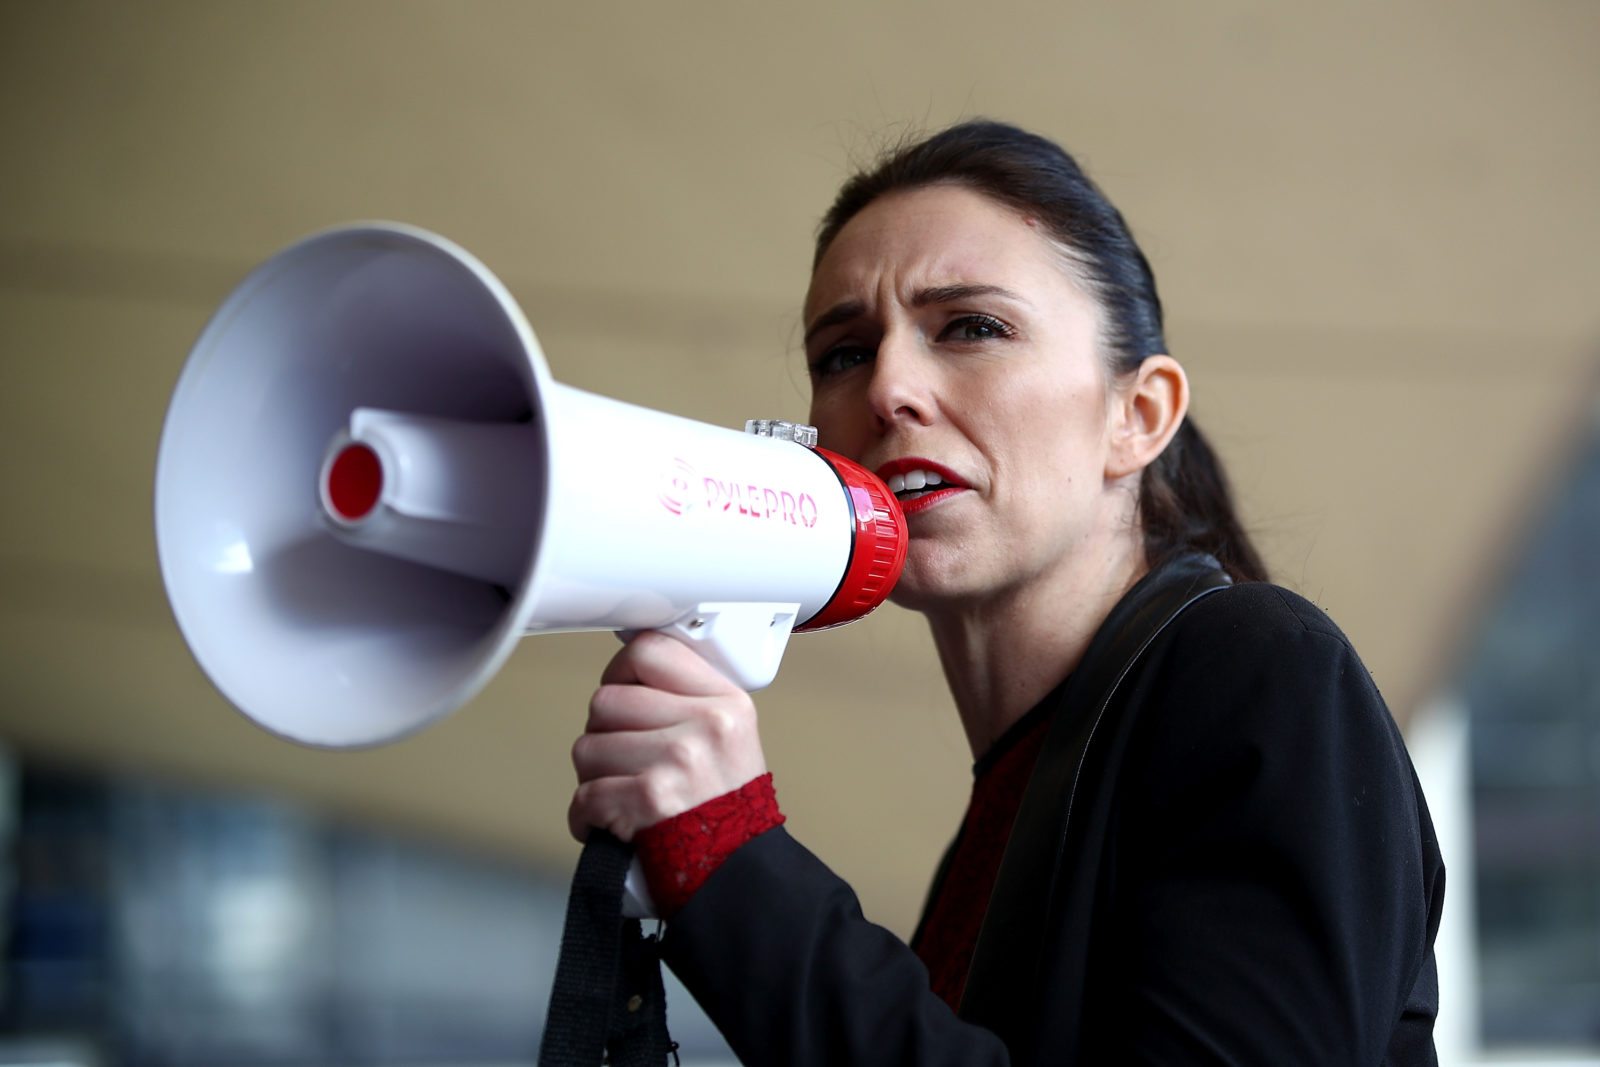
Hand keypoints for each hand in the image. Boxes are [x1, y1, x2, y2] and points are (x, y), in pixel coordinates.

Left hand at [568, 630, 767, 843]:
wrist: (738, 873)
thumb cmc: (728, 812)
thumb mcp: (731, 737)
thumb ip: (688, 701)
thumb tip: (627, 677)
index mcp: (726, 703)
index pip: (650, 651)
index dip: (621, 671)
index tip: (621, 691)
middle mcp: (705, 725)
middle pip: (606, 701)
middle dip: (603, 735)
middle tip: (623, 760)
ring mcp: (678, 760)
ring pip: (587, 746)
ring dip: (593, 777)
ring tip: (622, 793)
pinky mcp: (650, 798)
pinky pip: (585, 794)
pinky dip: (586, 817)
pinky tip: (610, 823)